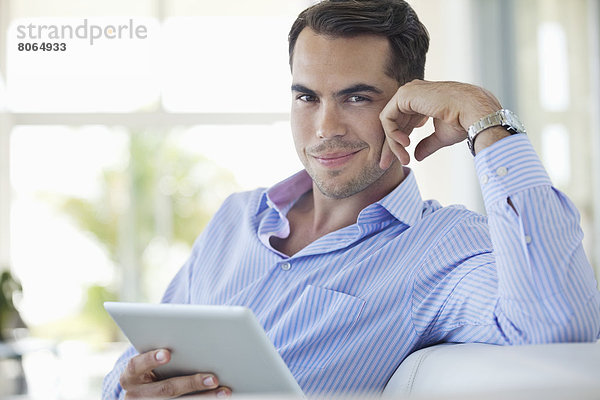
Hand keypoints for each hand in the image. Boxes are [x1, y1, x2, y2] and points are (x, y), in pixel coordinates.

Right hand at [119, 349, 230, 398]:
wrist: (142, 392)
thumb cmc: (151, 367)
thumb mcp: (149, 360)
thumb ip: (162, 350)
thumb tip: (191, 336)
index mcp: (130, 376)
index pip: (136, 365)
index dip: (151, 359)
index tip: (167, 353)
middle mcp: (135, 394)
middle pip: (166, 389)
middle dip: (191, 383)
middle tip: (213, 378)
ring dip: (205, 397)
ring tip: (224, 391)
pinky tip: (220, 397)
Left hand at [378, 80, 502, 167]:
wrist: (473, 113)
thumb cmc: (463, 122)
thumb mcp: (441, 136)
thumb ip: (427, 144)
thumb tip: (416, 156)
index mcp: (422, 101)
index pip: (403, 123)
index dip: (399, 143)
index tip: (402, 161)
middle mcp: (414, 95)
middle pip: (394, 123)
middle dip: (390, 146)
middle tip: (384, 165)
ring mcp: (408, 92)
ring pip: (389, 123)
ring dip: (393, 144)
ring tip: (404, 160)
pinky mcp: (405, 95)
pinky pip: (388, 118)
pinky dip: (392, 134)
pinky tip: (405, 145)